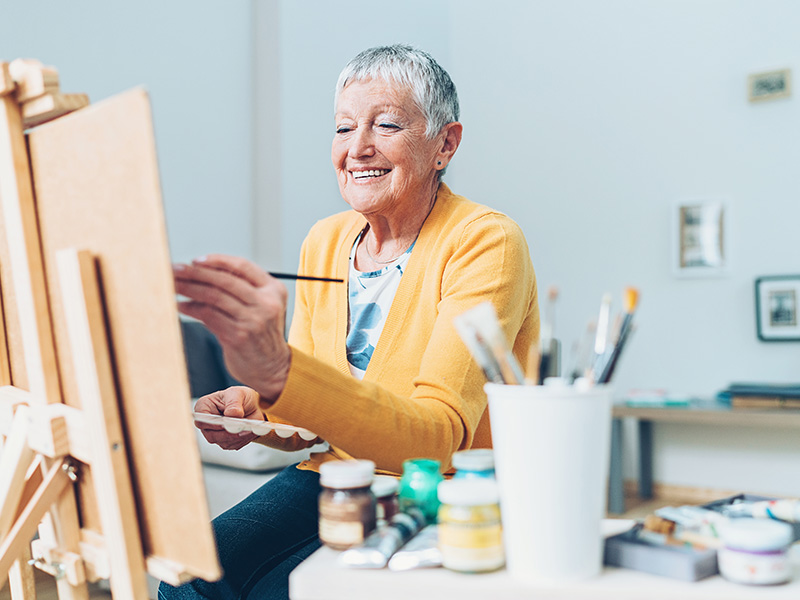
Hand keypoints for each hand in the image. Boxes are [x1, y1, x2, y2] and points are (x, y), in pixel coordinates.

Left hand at [174, 254, 290, 399]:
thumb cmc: (261, 335)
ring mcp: (253, 320)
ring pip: (214, 296)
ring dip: (189, 289)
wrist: (272, 368)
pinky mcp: (239, 336)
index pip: (242, 266)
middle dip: (196, 273)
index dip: (217, 261)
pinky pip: (209, 315)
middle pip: (224, 279)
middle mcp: (266, 303)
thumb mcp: (261, 307)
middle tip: (175, 269)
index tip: (195, 261)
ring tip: (173, 285)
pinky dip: (192, 309)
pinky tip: (181, 306)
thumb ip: (239, 290)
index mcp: (274, 290)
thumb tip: (200, 273)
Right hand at [194, 386, 263, 449]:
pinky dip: (244, 439)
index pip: (201, 420)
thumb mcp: (237, 393)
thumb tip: (232, 414)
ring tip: (250, 428)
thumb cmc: (239, 397)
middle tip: (241, 428)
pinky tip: (252, 431)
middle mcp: (207, 424)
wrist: (251, 405)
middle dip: (228, 433)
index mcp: (204, 407)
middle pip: (212, 435)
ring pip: (224, 442)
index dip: (212, 424)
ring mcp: (216, 434)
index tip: (224, 424)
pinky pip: (234, 445)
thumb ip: (233, 403)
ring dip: (238, 437)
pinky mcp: (227, 442)